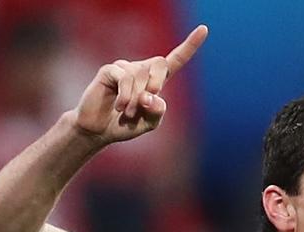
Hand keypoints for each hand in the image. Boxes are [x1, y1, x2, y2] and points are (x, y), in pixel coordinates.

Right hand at [73, 24, 207, 144]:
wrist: (99, 130)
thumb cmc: (125, 125)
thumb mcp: (149, 123)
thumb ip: (157, 112)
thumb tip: (152, 96)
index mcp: (155, 81)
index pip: (175, 60)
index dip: (189, 46)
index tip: (204, 29)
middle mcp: (141, 70)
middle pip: (159, 63)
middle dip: (157, 83)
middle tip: (145, 104)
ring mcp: (125, 68)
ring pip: (140, 75)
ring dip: (136, 99)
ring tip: (127, 114)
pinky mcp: (110, 70)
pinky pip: (124, 77)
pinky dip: (125, 95)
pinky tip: (119, 107)